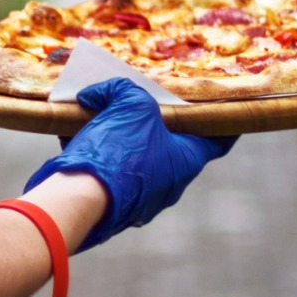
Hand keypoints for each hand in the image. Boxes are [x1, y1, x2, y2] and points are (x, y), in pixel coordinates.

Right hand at [24, 78, 235, 251]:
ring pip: (135, 159)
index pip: (219, 138)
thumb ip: (121, 90)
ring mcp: (141, 199)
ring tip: (96, 116)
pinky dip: (97, 155)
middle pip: (170, 145)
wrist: (79, 200)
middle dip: (155, 123)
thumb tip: (96, 94)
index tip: (222, 106)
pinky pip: (109, 173)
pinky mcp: (112, 205)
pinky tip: (75, 138)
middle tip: (141, 103)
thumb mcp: (129, 105)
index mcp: (187, 160)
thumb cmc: (119, 151)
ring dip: (119, 138)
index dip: (222, 119)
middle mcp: (170, 183)